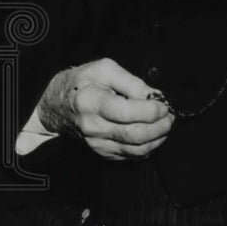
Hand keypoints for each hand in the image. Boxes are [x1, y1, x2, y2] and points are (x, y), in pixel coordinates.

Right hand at [38, 58, 173, 160]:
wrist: (57, 106)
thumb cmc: (81, 82)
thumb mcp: (103, 69)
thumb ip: (131, 81)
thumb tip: (154, 97)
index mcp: (91, 102)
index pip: (126, 112)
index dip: (151, 110)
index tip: (162, 104)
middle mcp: (93, 127)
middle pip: (135, 135)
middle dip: (160, 126)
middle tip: (169, 116)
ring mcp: (97, 143)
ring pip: (137, 150)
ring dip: (158, 139)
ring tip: (164, 125)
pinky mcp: (102, 153)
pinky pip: (132, 156)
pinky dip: (148, 147)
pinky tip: (151, 134)